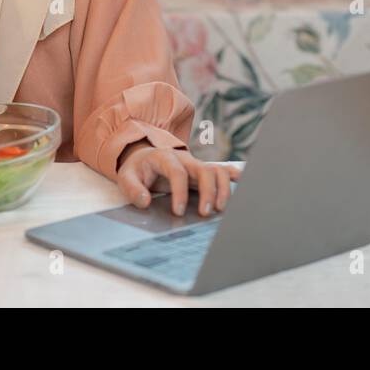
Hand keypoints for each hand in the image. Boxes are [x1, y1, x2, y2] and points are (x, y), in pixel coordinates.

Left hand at [116, 146, 241, 216]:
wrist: (144, 157)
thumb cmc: (137, 169)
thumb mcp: (126, 176)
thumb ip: (132, 189)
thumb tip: (144, 202)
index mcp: (164, 158)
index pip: (177, 172)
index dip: (179, 192)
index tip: (179, 211)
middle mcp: (184, 159)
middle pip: (203, 169)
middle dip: (208, 191)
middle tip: (206, 212)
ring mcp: (196, 164)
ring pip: (216, 170)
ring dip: (223, 188)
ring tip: (221, 209)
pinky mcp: (202, 171)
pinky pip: (222, 169)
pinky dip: (233, 175)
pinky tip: (243, 182)